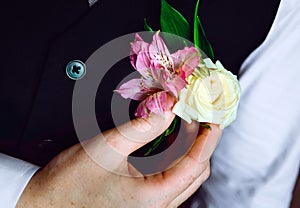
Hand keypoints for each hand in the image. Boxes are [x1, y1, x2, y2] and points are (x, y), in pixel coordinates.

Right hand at [16, 100, 221, 207]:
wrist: (44, 205)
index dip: (208, 139)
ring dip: (186, 148)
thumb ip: (142, 127)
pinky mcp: (142, 201)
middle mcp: (157, 207)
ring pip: (183, 175)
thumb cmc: (68, 184)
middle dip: (200, 142)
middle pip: (194, 172)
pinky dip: (172, 156)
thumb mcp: (107, 148)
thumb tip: (167, 108)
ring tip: (183, 121)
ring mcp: (150, 206)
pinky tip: (167, 138)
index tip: (213, 119)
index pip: (195, 165)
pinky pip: (168, 178)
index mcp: (152, 199)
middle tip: (197, 115)